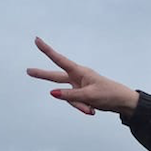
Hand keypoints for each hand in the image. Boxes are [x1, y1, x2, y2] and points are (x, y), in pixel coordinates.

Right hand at [25, 38, 139, 116]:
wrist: (123, 102)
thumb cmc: (109, 94)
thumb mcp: (89, 96)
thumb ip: (69, 95)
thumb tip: (52, 93)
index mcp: (80, 72)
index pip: (59, 59)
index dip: (47, 50)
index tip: (37, 40)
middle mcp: (77, 77)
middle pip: (56, 77)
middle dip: (42, 75)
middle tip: (28, 71)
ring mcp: (78, 87)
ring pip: (68, 98)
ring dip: (79, 105)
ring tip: (91, 109)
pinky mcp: (82, 96)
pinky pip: (76, 103)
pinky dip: (83, 108)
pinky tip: (92, 111)